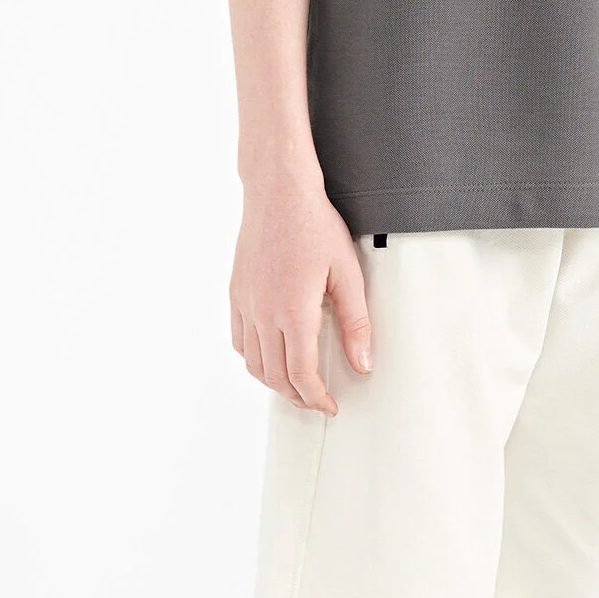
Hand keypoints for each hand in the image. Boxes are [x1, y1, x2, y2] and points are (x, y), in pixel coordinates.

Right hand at [230, 173, 373, 414]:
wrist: (279, 192)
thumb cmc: (314, 225)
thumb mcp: (347, 273)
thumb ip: (355, 322)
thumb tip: (362, 364)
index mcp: (293, 311)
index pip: (301, 375)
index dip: (316, 398)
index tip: (329, 405)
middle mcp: (263, 313)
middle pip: (275, 377)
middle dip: (298, 396)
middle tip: (317, 399)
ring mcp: (245, 303)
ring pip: (253, 363)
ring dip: (274, 381)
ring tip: (296, 383)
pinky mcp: (236, 293)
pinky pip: (239, 340)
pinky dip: (253, 358)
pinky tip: (269, 355)